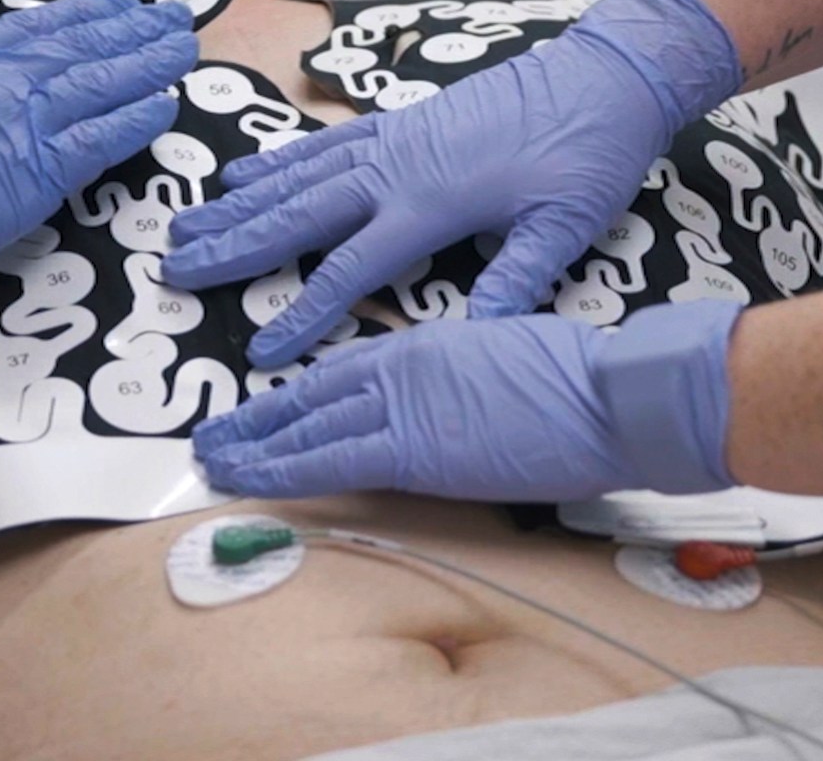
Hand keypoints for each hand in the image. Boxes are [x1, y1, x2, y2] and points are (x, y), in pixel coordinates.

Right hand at [0, 0, 195, 310]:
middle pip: (80, 45)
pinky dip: (136, 120)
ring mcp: (18, 124)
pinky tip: (165, 105)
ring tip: (184, 48)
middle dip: (133, 28)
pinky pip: (99, 140)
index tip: (119, 3)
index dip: (86, 13)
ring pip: (101, 83)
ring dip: (149, 63)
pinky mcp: (32, 174)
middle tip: (174, 16)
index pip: (36, 27)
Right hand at [162, 0, 741, 368]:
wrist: (606, 73)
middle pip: (300, 214)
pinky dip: (281, 159)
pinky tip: (249, 172)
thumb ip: (515, 278)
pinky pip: (326, 143)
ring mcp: (395, 138)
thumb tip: (477, 338)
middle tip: (175, 267)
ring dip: (243, 201)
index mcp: (430, 203)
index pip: (351, 269)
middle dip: (237, 245)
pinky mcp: (404, 120)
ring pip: (300, 174)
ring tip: (189, 221)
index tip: (262, 350)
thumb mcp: (565, 225)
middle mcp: (397, 167)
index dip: (304, 313)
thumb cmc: (590, 151)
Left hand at [192, 301, 740, 501]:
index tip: (266, 409)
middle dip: (257, 418)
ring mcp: (402, 403)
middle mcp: (402, 365)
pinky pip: (327, 460)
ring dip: (253, 443)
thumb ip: (466, 378)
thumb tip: (454, 404)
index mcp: (427, 344)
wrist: (610, 394)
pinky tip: (246, 477)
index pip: (344, 372)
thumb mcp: (508, 360)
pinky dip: (279, 468)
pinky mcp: (410, 446)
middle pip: (311, 395)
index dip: (298, 395)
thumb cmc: (581, 383)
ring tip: (213, 457)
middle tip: (214, 435)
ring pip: (306, 425)